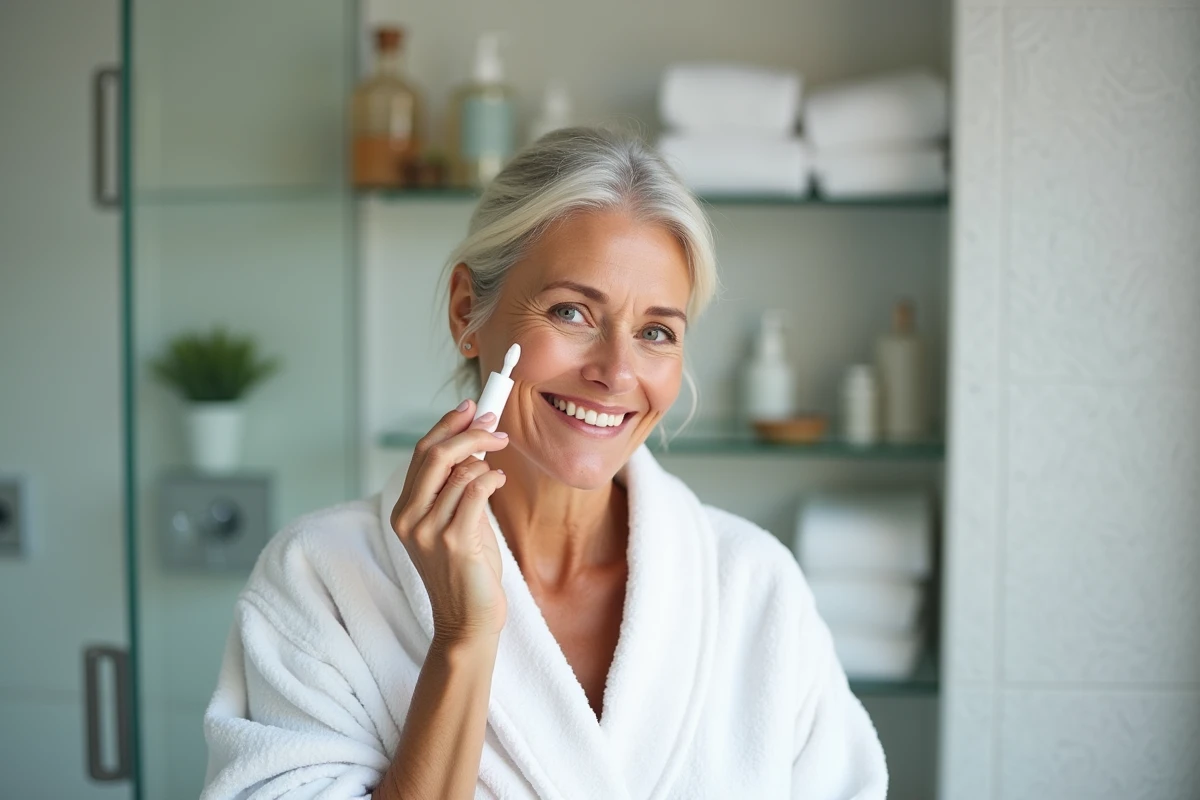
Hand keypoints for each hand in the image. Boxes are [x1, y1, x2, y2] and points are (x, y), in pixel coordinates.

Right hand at [389, 400, 509, 643]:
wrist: (468, 621)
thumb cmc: (467, 571)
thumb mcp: (453, 522)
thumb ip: (454, 488)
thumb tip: (473, 444)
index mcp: (403, 511)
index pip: (422, 453)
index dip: (446, 424)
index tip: (470, 408)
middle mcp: (409, 519)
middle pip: (436, 454)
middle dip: (469, 431)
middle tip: (494, 424)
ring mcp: (429, 531)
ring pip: (461, 471)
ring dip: (486, 462)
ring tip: (496, 472)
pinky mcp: (454, 541)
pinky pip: (476, 490)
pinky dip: (492, 478)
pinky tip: (498, 481)